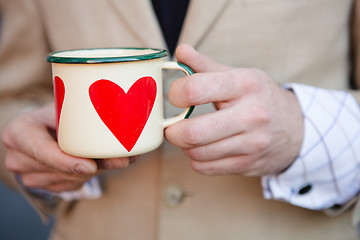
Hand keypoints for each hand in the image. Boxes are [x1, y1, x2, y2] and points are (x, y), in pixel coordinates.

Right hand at [1, 102, 132, 192]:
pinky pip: (74, 185)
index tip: (91, 166)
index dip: (66, 161)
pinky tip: (103, 164)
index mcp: (18, 133)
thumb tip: (118, 125)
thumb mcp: (63, 106)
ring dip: (97, 171)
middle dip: (94, 166)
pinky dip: (92, 175)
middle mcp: (18, 159)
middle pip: (61, 169)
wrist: (44, 128)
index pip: (42, 151)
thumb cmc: (55, 113)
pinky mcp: (46, 187)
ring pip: (72, 180)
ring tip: (118, 158)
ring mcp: (30, 177)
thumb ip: (82, 115)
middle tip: (123, 160)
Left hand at [165, 44, 303, 175]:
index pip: (195, 90)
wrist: (296, 128)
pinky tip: (202, 148)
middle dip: (172, 131)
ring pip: (197, 153)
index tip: (176, 97)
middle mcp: (251, 115)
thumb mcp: (239, 76)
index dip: (176, 94)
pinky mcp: (247, 164)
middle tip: (170, 126)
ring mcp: (251, 144)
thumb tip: (180, 51)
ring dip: (184, 146)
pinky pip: (206, 167)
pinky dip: (196, 159)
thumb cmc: (259, 97)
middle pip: (193, 132)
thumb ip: (205, 65)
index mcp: (245, 85)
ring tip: (187, 136)